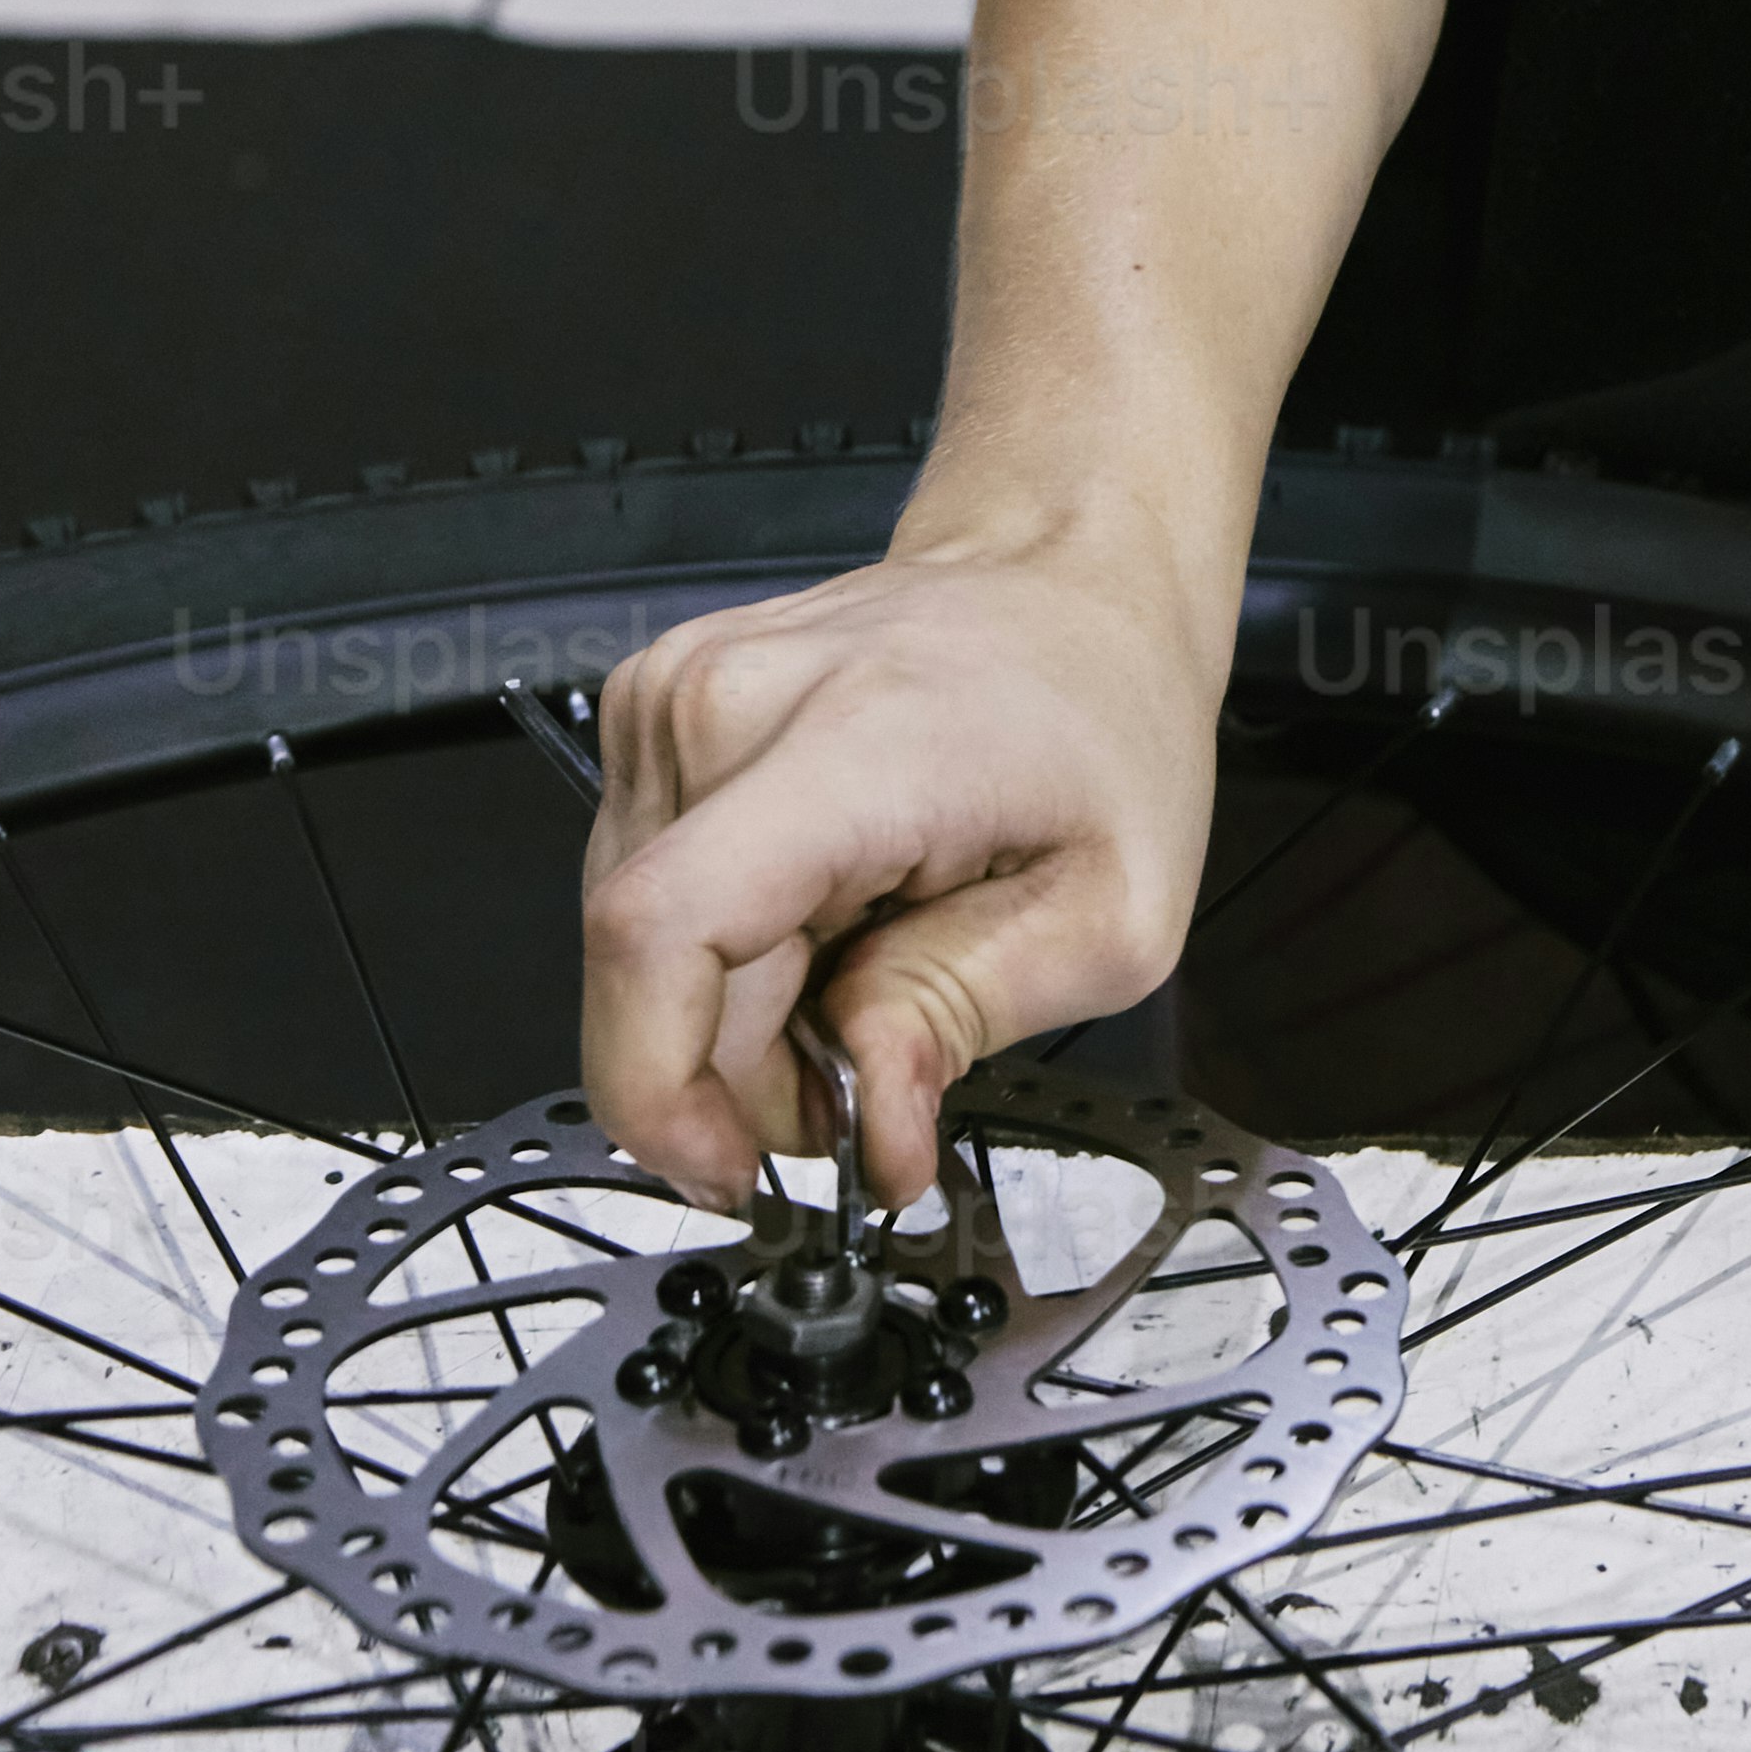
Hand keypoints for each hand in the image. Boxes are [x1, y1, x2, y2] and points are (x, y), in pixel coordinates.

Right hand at [581, 519, 1219, 1207]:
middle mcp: (731, 698)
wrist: (1069, 581)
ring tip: (860, 978)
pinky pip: (649, 891)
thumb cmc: (1103, 716)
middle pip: (649, 969)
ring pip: (638, 944)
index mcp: (848, 740)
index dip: (663, 1090)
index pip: (658, 932)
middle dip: (739, 1081)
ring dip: (730, 1019)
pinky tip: (816, 923)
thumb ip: (964, 1022)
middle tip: (860, 1085)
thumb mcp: (1112, 914)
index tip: (735, 1170)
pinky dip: (722, 952)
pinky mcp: (658, 710)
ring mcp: (676, 694)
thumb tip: (871, 1140)